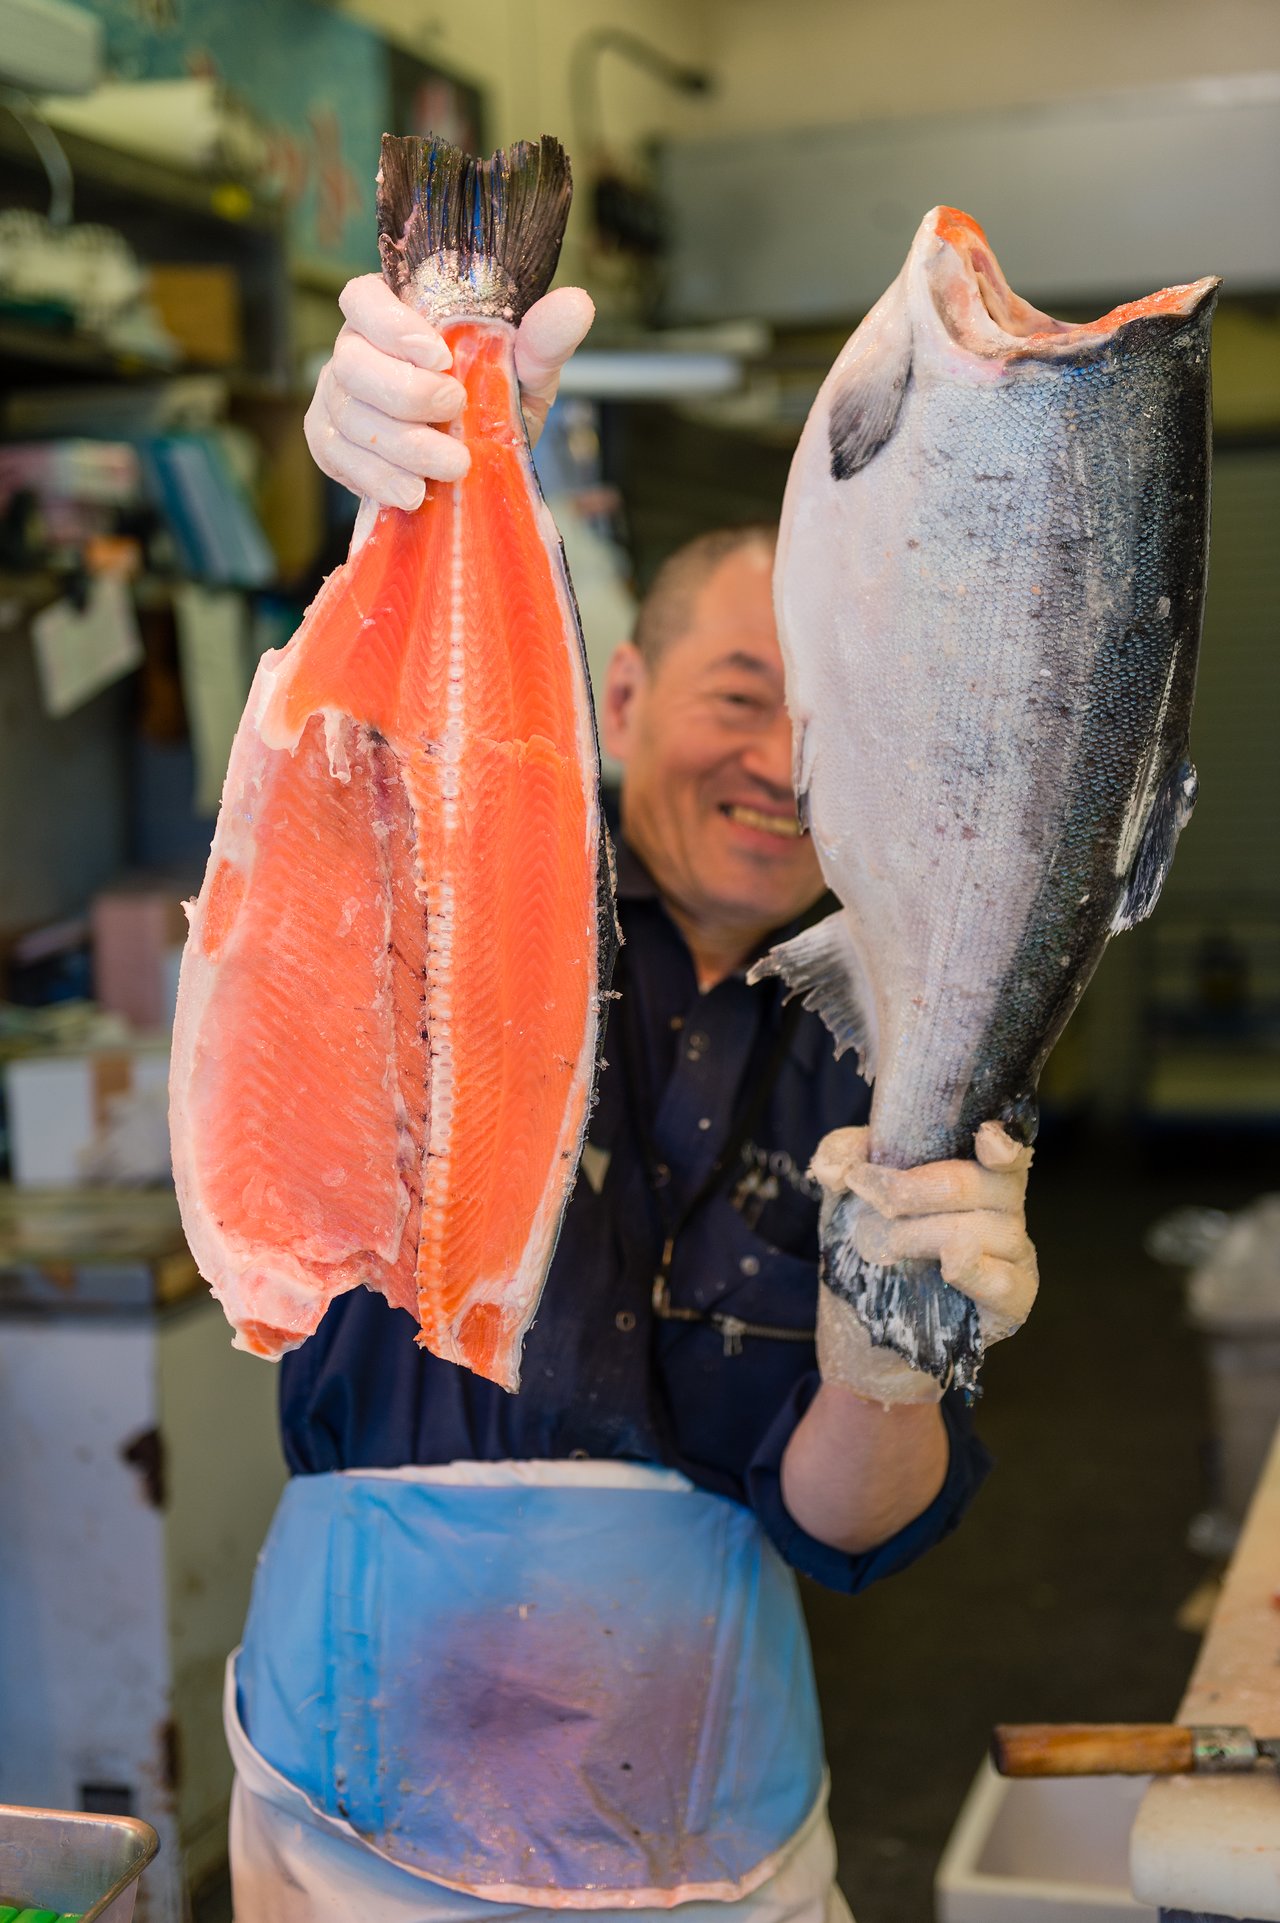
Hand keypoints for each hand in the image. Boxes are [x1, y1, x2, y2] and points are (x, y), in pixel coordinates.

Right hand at [303, 275, 594, 509]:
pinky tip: (412, 493)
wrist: (474, 468)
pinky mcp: (329, 443)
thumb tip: (576, 305)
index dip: (391, 325)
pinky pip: (334, 456)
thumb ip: (542, 341)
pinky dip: (376, 477)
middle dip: (405, 394)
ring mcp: (336, 397)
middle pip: (351, 362)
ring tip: (450, 468)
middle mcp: (355, 349)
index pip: (363, 298)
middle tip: (454, 414)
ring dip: (401, 446)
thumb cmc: (492, 406)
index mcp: (395, 315)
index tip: (438, 357)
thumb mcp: (525, 375)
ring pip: (347, 415)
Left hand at [809, 1121, 1037, 1405]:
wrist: (866, 1320)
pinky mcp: (1014, 1300)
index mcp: (974, 1171)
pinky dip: (974, 1273)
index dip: (1000, 1144)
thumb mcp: (846, 1192)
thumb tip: (836, 1168)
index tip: (986, 1138)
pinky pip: (1005, 1282)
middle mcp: (1003, 1208)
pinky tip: (947, 1270)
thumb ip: (840, 1158)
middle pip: (975, 1184)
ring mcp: (1014, 1254)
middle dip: (912, 1191)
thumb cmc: (870, 1242)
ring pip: (977, 1232)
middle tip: (875, 1206)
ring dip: (919, 1236)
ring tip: (886, 1249)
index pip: (1002, 1150)